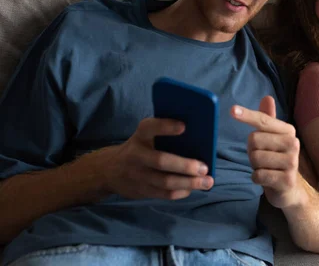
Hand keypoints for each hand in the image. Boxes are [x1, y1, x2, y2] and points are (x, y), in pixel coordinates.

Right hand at [97, 118, 213, 199]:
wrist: (110, 169)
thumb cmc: (141, 147)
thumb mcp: (146, 136)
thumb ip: (164, 135)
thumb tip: (199, 139)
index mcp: (140, 136)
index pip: (150, 127)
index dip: (166, 126)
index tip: (184, 126)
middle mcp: (136, 155)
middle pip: (161, 161)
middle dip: (185, 166)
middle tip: (204, 167)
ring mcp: (137, 175)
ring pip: (165, 182)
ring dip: (189, 183)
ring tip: (207, 182)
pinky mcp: (141, 191)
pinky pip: (164, 194)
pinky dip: (181, 192)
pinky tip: (193, 188)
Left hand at [231, 96, 304, 209]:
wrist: (289, 189)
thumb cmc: (275, 160)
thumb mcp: (272, 138)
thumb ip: (267, 119)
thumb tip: (267, 97)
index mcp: (288, 130)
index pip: (263, 120)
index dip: (247, 115)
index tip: (232, 110)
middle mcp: (293, 143)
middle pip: (254, 140)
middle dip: (252, 151)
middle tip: (262, 158)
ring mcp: (292, 162)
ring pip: (255, 158)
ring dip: (254, 166)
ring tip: (266, 168)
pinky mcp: (287, 180)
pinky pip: (258, 175)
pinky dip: (257, 178)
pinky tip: (266, 179)